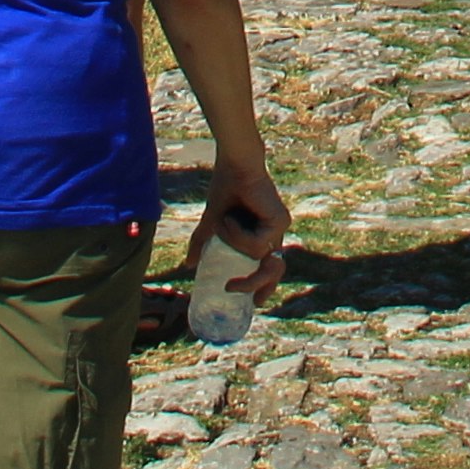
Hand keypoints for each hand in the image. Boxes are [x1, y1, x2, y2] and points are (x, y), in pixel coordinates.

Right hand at [192, 160, 295, 308]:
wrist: (235, 165)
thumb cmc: (227, 188)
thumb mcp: (213, 222)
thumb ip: (203, 242)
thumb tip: (188, 265)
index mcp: (262, 237)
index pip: (270, 271)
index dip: (263, 288)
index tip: (251, 303)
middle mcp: (274, 235)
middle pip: (273, 273)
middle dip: (255, 286)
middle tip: (231, 287)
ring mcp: (280, 229)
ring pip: (258, 259)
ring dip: (233, 242)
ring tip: (224, 223)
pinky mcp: (281, 222)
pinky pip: (255, 244)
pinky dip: (237, 233)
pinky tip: (232, 215)